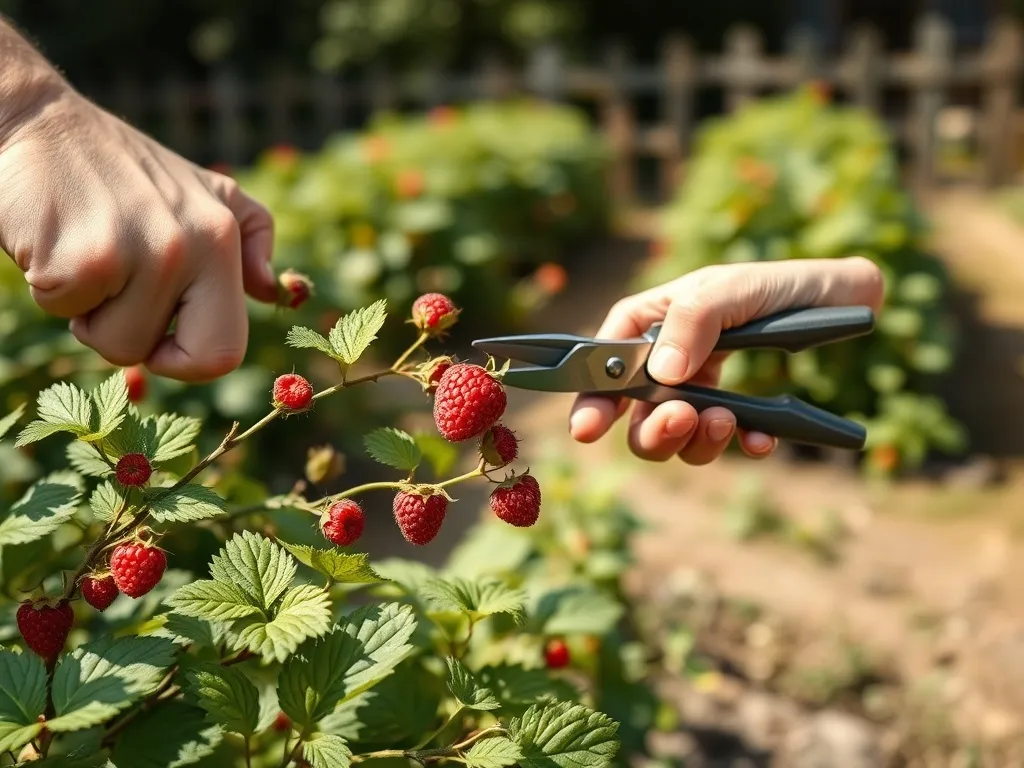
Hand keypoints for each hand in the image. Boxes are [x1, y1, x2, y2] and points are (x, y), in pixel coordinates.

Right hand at [0, 41, 276, 381]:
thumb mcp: (206, 191)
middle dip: (147, 347)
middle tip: (120, 304)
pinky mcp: (80, 260)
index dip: (192, 360)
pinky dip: (51, 290)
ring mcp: (138, 254)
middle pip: (191, 361)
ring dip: (92, 315)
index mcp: (224, 236)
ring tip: (87, 256)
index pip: (229, 350)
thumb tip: (273, 291)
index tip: (162, 336)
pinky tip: (56, 243)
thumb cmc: (122, 170)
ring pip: (119, 346)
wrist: (36, 124)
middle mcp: (191, 246)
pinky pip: (66, 314)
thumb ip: (250, 239)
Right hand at [569, 257, 884, 463]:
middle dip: (653, 428)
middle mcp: (668, 361)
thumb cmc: (779, 283)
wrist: (842, 302)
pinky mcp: (737, 413)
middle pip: (635, 415)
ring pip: (675, 438)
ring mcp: (700, 390)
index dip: (592, 397)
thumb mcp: (731, 289)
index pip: (605, 360)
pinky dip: (741, 446)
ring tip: (729, 421)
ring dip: (696, 440)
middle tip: (683, 418)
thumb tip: (662, 374)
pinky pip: (726, 443)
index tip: (588, 430)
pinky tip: (761, 440)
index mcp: (653, 322)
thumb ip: (695, 322)